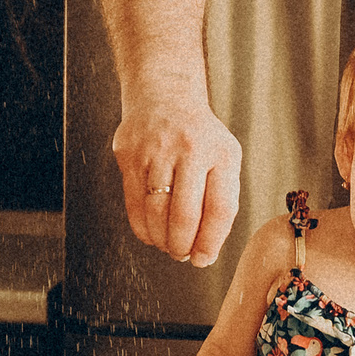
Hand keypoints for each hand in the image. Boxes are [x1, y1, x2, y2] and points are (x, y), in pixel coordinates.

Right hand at [111, 93, 242, 264]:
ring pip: (156, 212)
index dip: (210, 242)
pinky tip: (150, 233)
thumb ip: (221, 198)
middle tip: (182, 255)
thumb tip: (206, 249)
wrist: (164, 97)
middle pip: (185, 215)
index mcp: (222, 153)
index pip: (220, 209)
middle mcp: (190, 149)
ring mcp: (157, 151)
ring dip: (161, 239)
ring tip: (167, 245)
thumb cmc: (198, 136)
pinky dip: (141, 227)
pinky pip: (133, 203)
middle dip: (182, 245)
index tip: (203, 259)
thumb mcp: (224, 156)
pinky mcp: (130, 154)